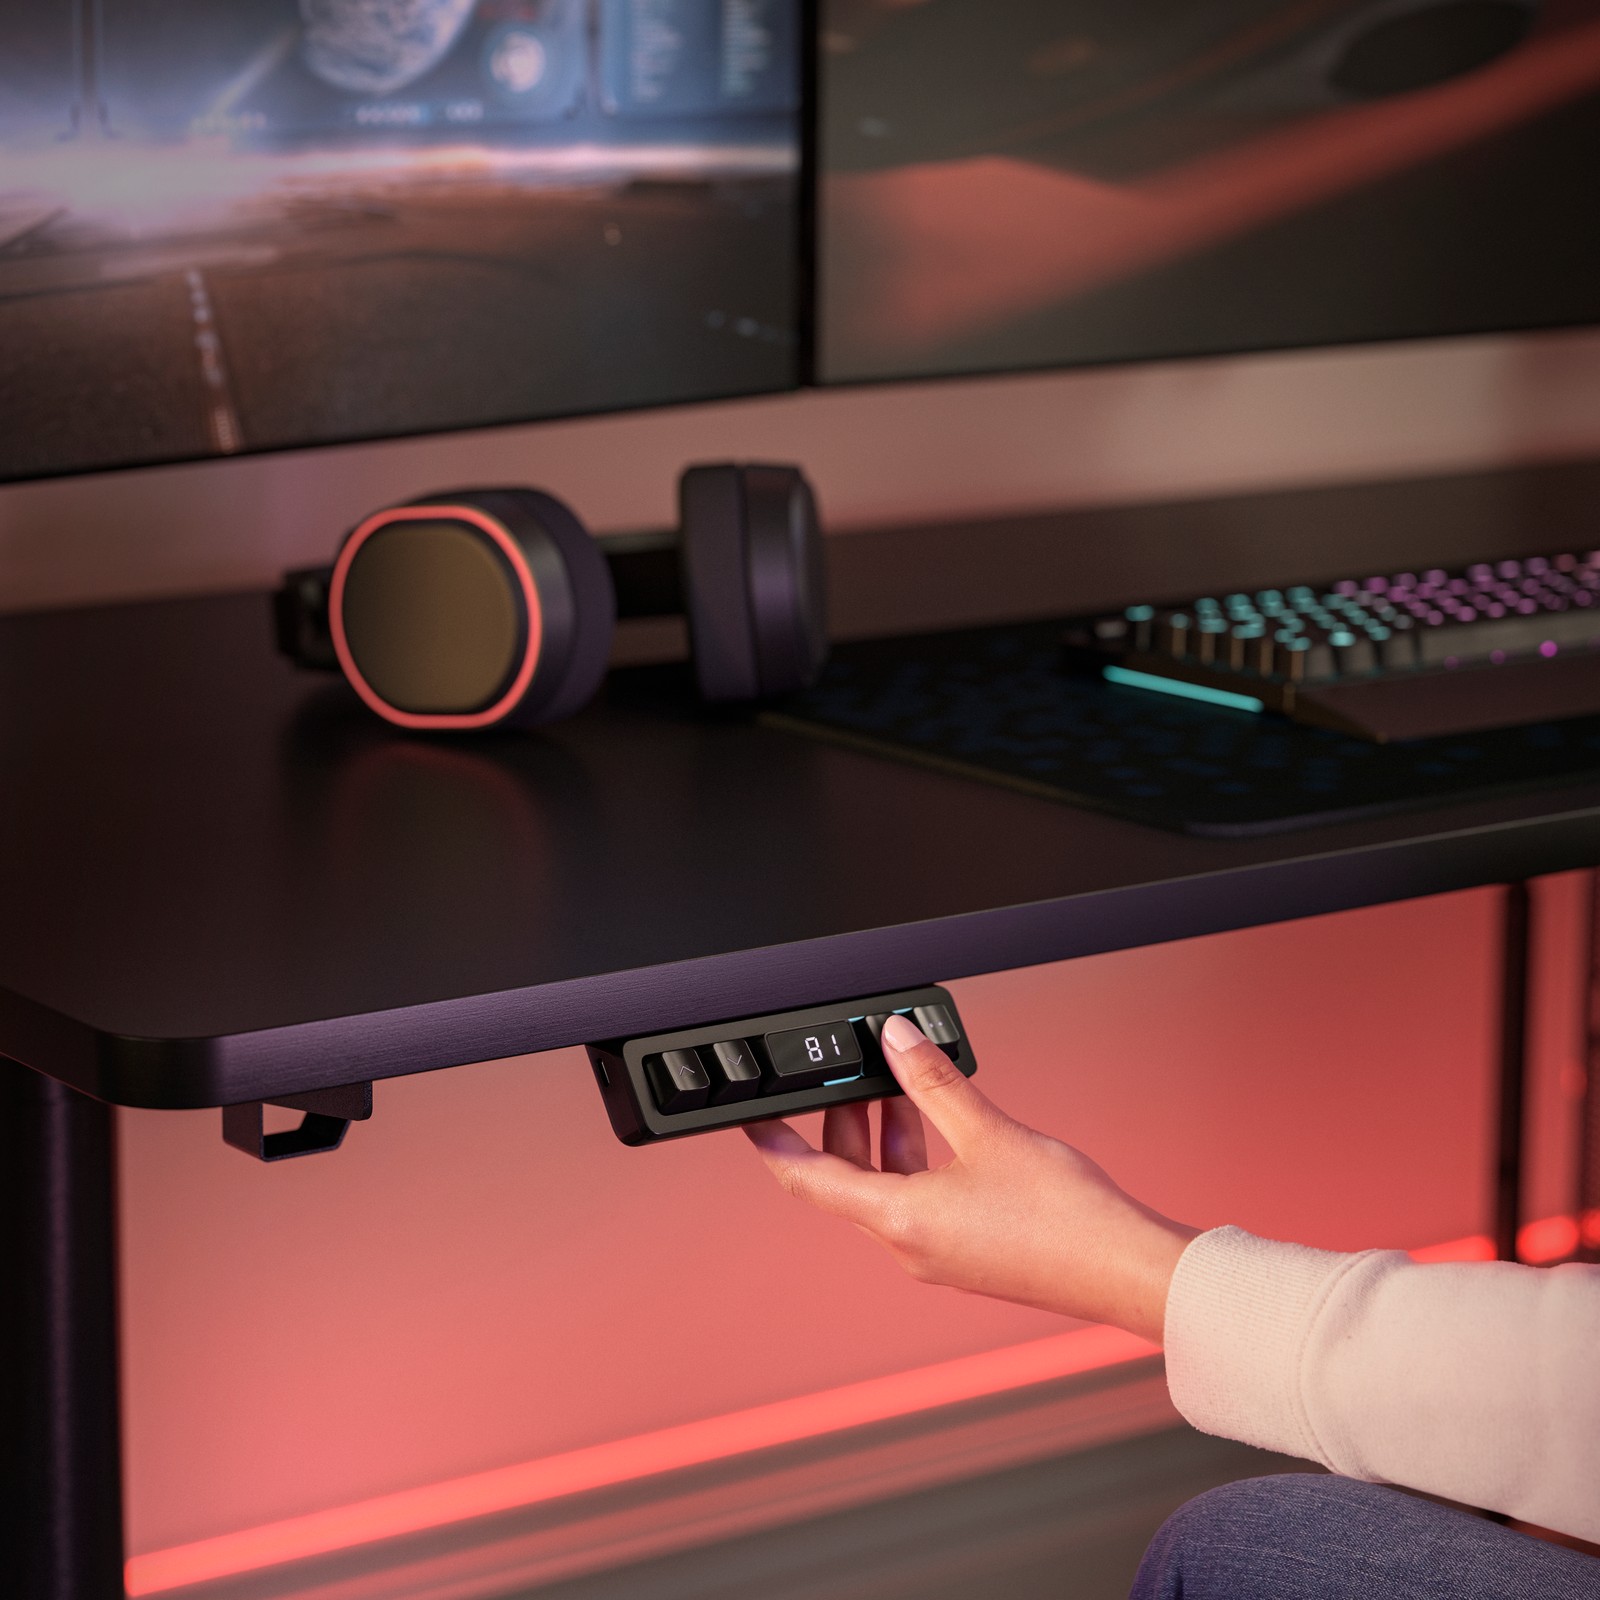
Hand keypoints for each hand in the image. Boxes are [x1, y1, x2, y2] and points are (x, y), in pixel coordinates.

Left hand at [744, 1014, 1196, 1342]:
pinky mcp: (966, 1252)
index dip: (772, 1145)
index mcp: (898, 1220)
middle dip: (845, 1122)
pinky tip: (945, 1124)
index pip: (806, 1181)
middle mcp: (908, 1245)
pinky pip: (919, 1200)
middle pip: (847, 1179)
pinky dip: (918, 1158)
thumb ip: (932, 1081)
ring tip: (903, 1084)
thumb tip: (894, 1040)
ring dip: (887, 1136)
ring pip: (886, 1188)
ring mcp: (938, 1253)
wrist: (1124, 1270)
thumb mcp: (988, 1130)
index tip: (751, 1118)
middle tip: (855, 1072)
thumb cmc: (1065, 1219)